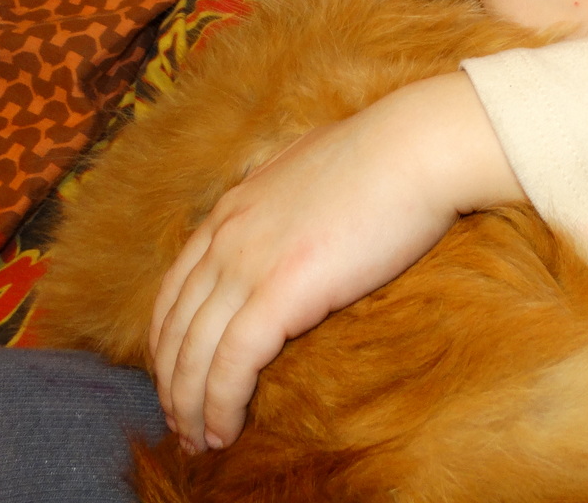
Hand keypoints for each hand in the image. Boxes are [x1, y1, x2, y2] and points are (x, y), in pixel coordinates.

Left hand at [147, 72, 520, 451]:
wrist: (418, 146)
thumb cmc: (389, 155)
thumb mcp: (315, 165)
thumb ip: (290, 191)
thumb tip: (298, 202)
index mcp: (234, 207)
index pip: (177, 286)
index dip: (169, 338)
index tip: (177, 372)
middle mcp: (227, 237)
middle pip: (174, 326)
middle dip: (170, 381)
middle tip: (180, 422)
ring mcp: (247, 263)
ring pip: (194, 353)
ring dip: (189, 405)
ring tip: (197, 442)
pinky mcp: (279, 292)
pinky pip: (231, 365)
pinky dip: (219, 404)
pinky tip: (223, 431)